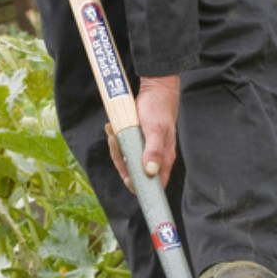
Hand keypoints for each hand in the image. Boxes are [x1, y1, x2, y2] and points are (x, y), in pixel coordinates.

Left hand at [106, 75, 179, 191]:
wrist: (154, 91)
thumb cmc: (159, 110)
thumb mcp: (156, 130)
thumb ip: (154, 151)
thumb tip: (150, 171)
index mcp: (163, 159)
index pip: (155, 183)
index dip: (141, 186)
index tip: (128, 180)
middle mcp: (154, 157)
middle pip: (135, 173)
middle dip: (122, 162)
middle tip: (116, 143)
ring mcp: (143, 149)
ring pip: (126, 160)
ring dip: (116, 148)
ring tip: (113, 133)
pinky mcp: (135, 141)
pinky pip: (122, 147)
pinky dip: (115, 140)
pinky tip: (112, 129)